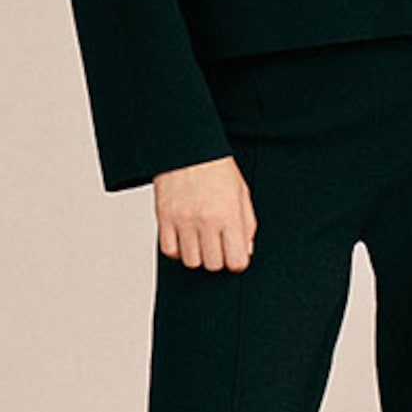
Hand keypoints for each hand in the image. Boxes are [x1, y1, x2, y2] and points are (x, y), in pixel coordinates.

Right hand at [153, 154, 256, 271]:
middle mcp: (206, 220)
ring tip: (200, 239)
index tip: (234, 254)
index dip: (237, 261)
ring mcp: (183, 220)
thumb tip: (245, 251)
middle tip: (217, 244)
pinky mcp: (164, 218)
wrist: (187, 146)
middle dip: (217, 258)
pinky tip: (184, 236)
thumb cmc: (215, 167)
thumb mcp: (241, 192)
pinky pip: (169, 251)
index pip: (236, 261)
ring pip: (191, 261)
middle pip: (213, 265)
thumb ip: (247, 224)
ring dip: (197, 254)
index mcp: (229, 214)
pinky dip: (177, 249)